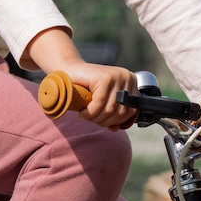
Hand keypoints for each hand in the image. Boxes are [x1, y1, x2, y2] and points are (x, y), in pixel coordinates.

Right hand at [22, 27, 136, 129]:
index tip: (102, 122)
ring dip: (95, 118)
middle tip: (90, 119)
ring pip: (110, 109)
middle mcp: (127, 77)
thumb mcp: (102, 102)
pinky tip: (82, 112)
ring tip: (86, 115)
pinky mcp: (104, 78)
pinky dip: (90, 112)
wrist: (69, 71)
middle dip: (103, 121)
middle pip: (120, 111)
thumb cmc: (85, 87)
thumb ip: (111, 114)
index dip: (115, 121)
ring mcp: (116, 76)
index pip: (131, 111)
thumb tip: (116, 129)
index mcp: (131, 82)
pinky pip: (100, 103)